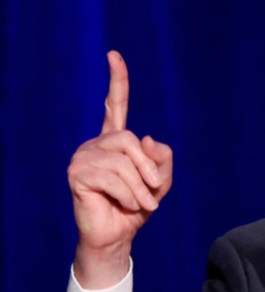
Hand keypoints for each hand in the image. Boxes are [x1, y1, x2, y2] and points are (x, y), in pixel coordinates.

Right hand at [67, 51, 172, 287]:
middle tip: (154, 192)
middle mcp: (96, 144)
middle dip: (148, 168)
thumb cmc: (136, 209)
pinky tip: (126, 205)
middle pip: (130, 140)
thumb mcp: (159, 183)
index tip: (114, 55)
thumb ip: (161, 160)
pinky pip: (112, 177)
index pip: (116, 105)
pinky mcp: (77, 174)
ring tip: (140, 204)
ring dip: (140, 188)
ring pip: (123, 161)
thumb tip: (146, 137)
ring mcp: (83, 157)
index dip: (117, 81)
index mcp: (116, 142)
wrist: (116, 236)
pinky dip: (128, 195)